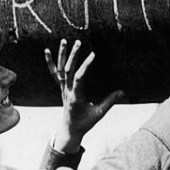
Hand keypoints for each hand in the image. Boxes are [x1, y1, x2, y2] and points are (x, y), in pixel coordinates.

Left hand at [44, 39, 123, 153]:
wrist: (70, 129)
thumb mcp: (99, 114)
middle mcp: (67, 91)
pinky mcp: (61, 87)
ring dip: (61, 55)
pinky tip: (47, 50)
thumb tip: (123, 91)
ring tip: (64, 41)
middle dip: (73, 55)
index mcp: (76, 97)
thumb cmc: (85, 122)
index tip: (93, 54)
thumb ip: (110, 102)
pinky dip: (49, 62)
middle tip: (79, 42)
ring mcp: (63, 88)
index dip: (85, 66)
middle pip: (68, 70)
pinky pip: (53, 73)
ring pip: (60, 70)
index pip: (79, 78)